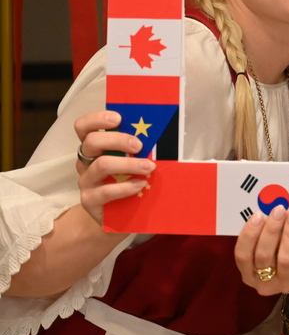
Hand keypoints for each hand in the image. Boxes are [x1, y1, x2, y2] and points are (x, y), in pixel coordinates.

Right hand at [74, 110, 154, 224]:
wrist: (116, 215)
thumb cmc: (126, 179)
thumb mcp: (129, 160)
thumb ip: (135, 146)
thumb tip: (159, 131)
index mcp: (93, 147)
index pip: (83, 127)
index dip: (97, 119)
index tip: (119, 118)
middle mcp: (85, 162)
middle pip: (92, 142)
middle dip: (118, 140)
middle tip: (139, 145)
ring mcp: (85, 181)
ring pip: (101, 165)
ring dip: (128, 164)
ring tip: (149, 167)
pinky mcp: (89, 200)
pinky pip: (106, 191)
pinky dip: (126, 186)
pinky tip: (141, 184)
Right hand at [234, 205, 288, 302]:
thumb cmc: (287, 253)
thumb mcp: (274, 246)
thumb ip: (269, 234)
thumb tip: (271, 211)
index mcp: (250, 274)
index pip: (242, 256)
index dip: (248, 235)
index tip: (257, 215)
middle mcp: (265, 283)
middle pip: (263, 256)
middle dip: (271, 230)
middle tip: (279, 210)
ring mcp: (287, 284)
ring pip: (285, 260)